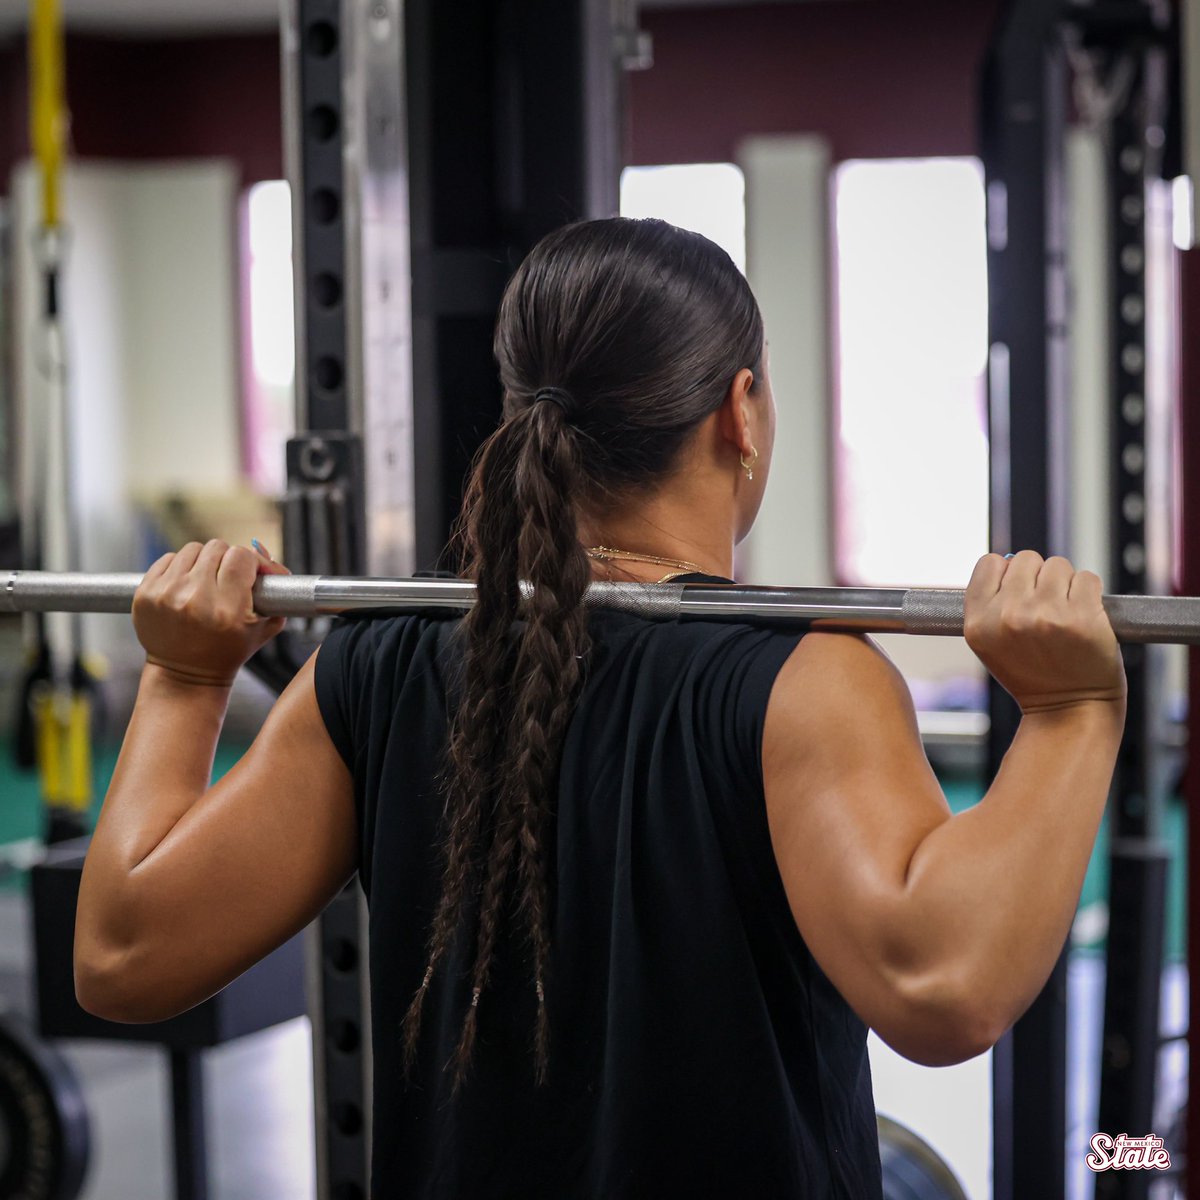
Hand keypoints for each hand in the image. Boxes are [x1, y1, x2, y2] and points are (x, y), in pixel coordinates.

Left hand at [132, 539, 290, 686]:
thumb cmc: (227, 652)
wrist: (184, 676)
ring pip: (192, 549)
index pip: (241, 557)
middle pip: (217, 548)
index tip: (254, 571)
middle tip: (229, 577)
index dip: (253, 560)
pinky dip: (181, 567)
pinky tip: (186, 585)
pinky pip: (168, 558)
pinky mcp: (145, 593)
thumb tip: (268, 557)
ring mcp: (166, 595)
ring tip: (207, 580)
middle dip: (228, 559)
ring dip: (204, 561)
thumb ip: (276, 593)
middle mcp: (194, 600)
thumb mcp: (263, 628)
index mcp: (227, 611)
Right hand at [964, 551, 1126, 714]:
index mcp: (978, 623)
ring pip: (1058, 565)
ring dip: (1065, 584)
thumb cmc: (1032, 674)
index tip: (1018, 592)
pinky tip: (1083, 616)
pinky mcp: (1082, 617)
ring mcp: (1045, 615)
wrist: (1068, 709)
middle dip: (1038, 578)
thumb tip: (1008, 561)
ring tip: (1064, 613)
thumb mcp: (990, 644)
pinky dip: (1089, 593)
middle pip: (1025, 558)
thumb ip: (990, 604)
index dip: (1007, 574)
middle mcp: (1008, 616)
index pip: (990, 562)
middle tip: (1044, 607)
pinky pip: (1087, 578)